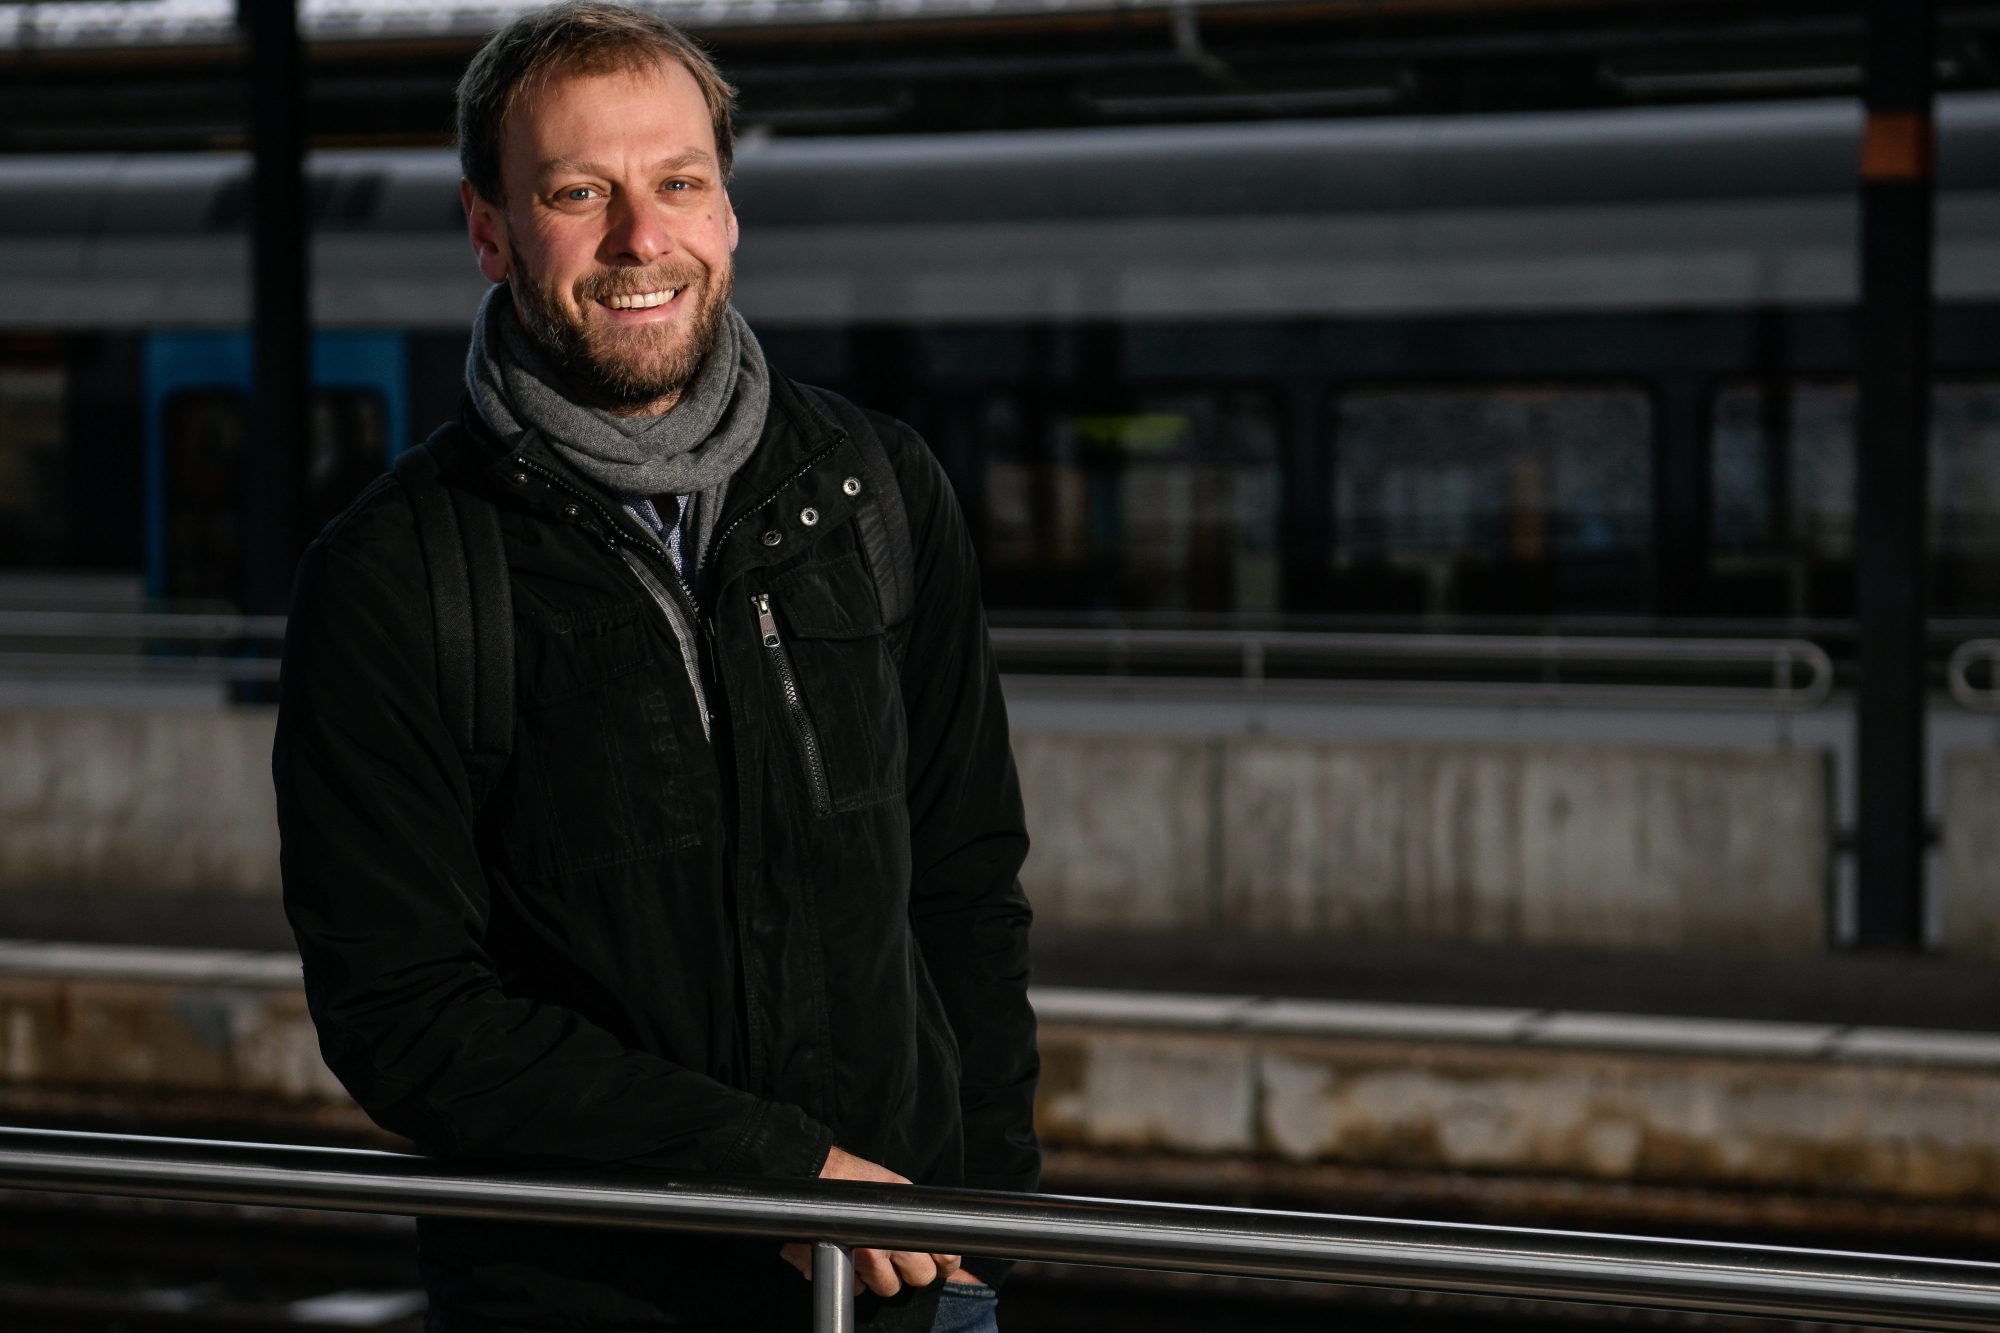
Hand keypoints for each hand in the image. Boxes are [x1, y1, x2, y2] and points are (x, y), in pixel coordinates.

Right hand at [779, 1147, 962, 1296]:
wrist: (814, 1177)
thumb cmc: (856, 1180)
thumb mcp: (898, 1188)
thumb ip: (918, 1215)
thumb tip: (940, 1235)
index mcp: (905, 1224)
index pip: (945, 1260)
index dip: (945, 1263)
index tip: (940, 1261)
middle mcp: (885, 1246)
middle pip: (920, 1278)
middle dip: (913, 1269)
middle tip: (901, 1254)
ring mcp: (862, 1263)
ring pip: (889, 1288)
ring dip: (883, 1275)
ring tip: (873, 1252)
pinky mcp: (840, 1272)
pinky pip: (859, 1289)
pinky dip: (858, 1278)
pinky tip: (852, 1257)